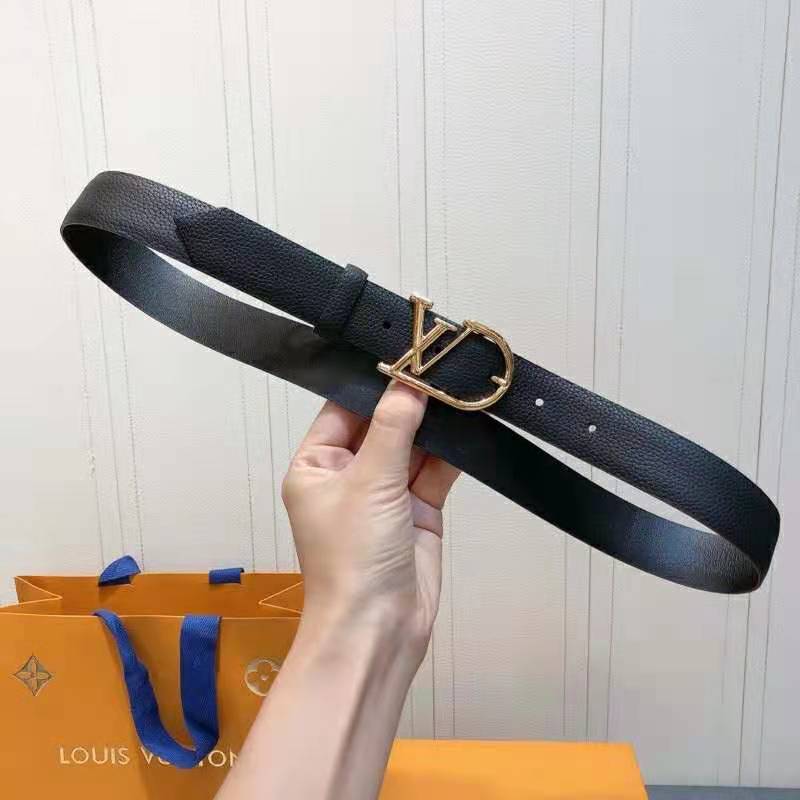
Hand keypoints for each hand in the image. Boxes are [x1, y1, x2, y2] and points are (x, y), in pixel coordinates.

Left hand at [281, 380, 459, 657]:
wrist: (380, 630)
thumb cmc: (352, 561)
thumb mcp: (369, 483)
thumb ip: (392, 428)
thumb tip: (409, 382)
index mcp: (316, 467)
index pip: (343, 411)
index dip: (373, 384)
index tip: (406, 356)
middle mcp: (348, 478)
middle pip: (382, 425)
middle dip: (411, 402)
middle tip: (442, 367)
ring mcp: (385, 495)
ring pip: (413, 446)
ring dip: (435, 426)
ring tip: (461, 390)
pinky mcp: (418, 512)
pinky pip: (435, 472)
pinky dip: (452, 453)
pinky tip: (470, 426)